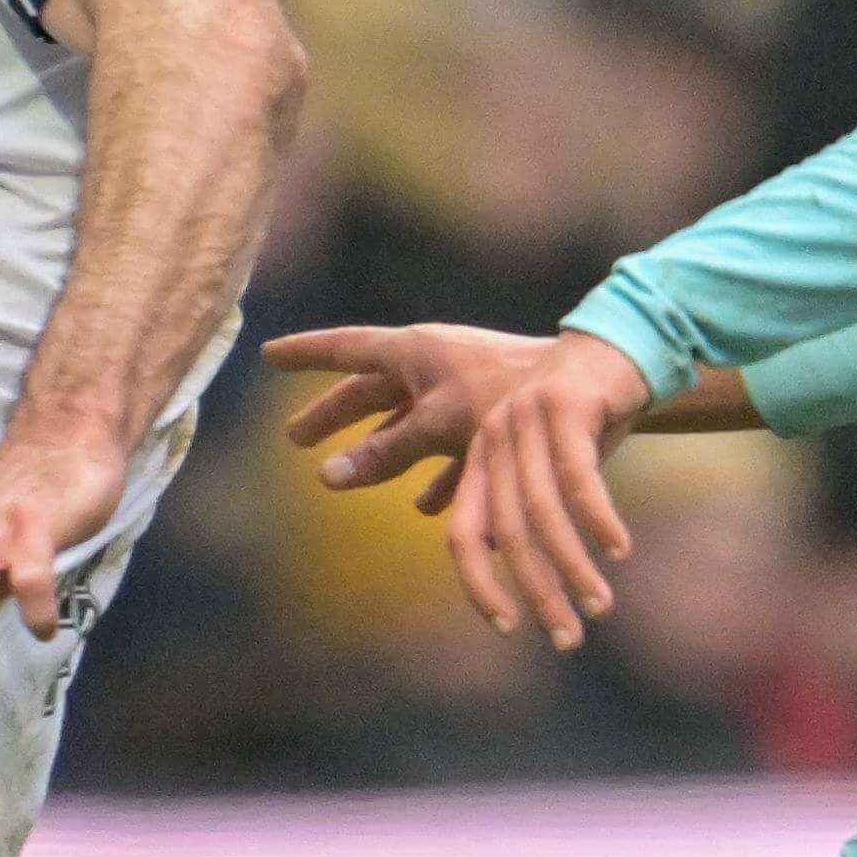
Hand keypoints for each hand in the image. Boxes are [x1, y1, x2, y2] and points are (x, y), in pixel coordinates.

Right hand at [267, 320, 557, 515]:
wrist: (588, 386)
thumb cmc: (512, 396)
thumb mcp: (439, 424)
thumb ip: (385, 451)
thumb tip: (326, 477)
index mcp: (414, 351)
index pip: (344, 350)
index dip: (306, 355)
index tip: (269, 356)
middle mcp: (432, 367)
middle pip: (368, 391)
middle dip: (332, 416)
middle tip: (295, 438)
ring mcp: (460, 392)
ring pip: (404, 421)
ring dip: (375, 450)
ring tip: (346, 474)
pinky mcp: (489, 422)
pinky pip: (447, 449)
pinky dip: (433, 477)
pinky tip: (426, 506)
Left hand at [441, 330, 654, 649]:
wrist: (619, 344)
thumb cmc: (584, 418)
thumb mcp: (548, 467)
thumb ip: (526, 511)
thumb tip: (516, 568)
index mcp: (481, 460)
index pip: (465, 535)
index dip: (479, 585)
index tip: (506, 629)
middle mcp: (494, 440)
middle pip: (506, 532)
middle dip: (537, 591)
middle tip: (567, 638)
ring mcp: (527, 420)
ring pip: (543, 511)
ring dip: (572, 566)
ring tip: (599, 605)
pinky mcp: (566, 405)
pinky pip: (580, 477)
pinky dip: (598, 520)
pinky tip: (618, 551)